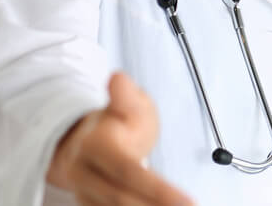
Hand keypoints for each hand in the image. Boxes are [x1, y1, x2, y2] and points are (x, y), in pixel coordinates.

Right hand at [47, 72, 192, 205]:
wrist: (89, 142)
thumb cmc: (119, 123)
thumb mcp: (130, 104)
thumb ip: (127, 97)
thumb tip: (118, 79)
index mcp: (96, 147)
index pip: (128, 172)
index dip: (158, 190)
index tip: (187, 201)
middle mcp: (84, 174)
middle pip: (120, 199)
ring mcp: (85, 193)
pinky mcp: (90, 204)